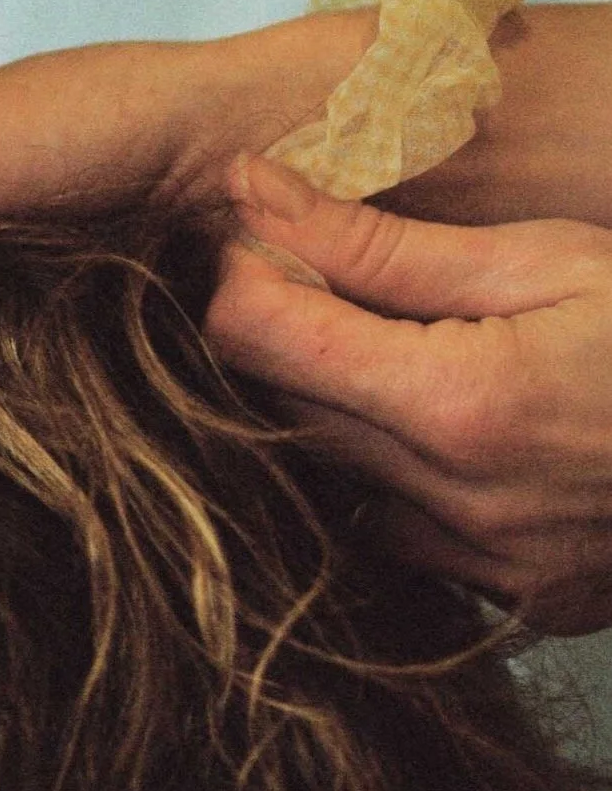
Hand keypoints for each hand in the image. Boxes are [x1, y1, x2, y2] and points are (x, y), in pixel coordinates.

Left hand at [209, 158, 611, 636]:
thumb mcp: (546, 257)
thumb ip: (381, 241)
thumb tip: (247, 188)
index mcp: (459, 404)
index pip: (256, 336)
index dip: (244, 273)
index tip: (269, 235)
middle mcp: (457, 504)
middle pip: (280, 408)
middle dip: (289, 335)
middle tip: (334, 277)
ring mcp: (489, 568)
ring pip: (335, 478)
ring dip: (344, 411)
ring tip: (413, 349)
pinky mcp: (517, 602)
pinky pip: (405, 536)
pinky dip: (406, 479)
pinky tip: (462, 428)